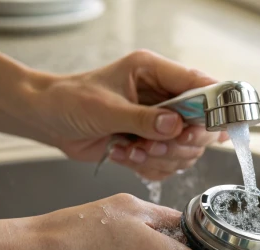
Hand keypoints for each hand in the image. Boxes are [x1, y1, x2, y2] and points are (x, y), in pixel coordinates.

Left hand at [34, 50, 227, 179]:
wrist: (48, 120)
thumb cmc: (69, 101)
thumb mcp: (105, 108)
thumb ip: (142, 119)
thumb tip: (174, 126)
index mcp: (154, 72)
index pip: (199, 84)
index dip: (211, 107)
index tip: (205, 129)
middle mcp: (163, 97)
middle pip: (200, 125)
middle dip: (180, 142)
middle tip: (156, 145)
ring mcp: (159, 122)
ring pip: (186, 150)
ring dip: (162, 158)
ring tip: (134, 151)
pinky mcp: (151, 144)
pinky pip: (168, 164)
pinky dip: (150, 167)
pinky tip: (127, 156)